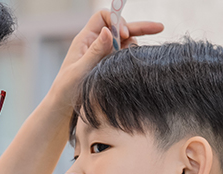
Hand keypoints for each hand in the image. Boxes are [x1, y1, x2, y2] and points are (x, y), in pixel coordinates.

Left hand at [49, 10, 163, 102]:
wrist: (63, 107)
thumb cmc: (66, 89)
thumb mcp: (80, 70)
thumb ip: (94, 52)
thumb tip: (107, 31)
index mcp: (86, 39)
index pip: (103, 17)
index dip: (116, 21)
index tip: (123, 35)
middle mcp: (96, 44)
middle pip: (120, 28)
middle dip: (139, 27)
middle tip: (159, 27)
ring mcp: (104, 55)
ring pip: (125, 43)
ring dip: (133, 47)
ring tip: (134, 61)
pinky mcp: (110, 67)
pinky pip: (125, 57)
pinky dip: (133, 58)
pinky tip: (137, 66)